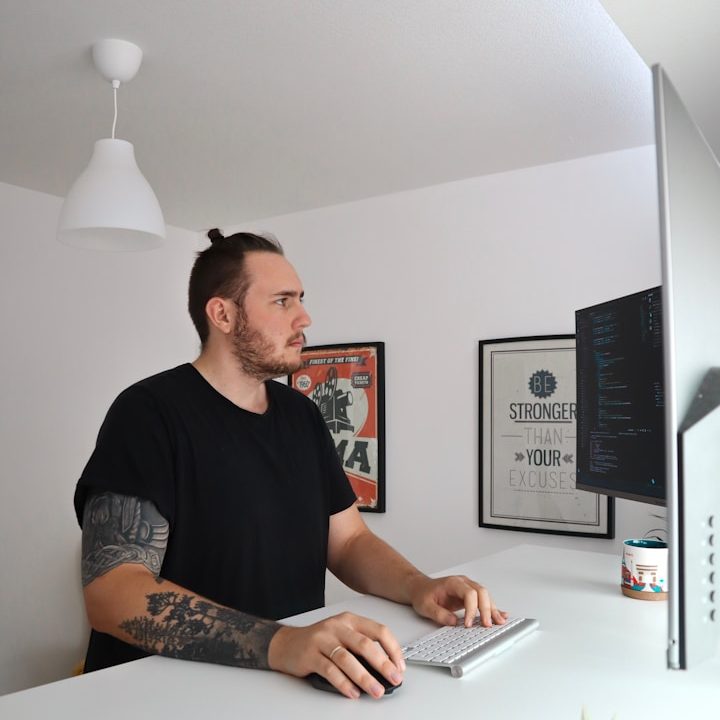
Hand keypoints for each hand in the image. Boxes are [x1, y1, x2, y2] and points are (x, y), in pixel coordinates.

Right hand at [267, 612, 404, 699]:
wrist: (286, 643)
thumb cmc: (319, 641)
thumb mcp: (342, 635)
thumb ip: (361, 646)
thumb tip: (386, 669)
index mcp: (350, 620)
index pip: (378, 631)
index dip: (393, 649)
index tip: (400, 666)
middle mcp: (337, 627)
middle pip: (365, 644)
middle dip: (383, 664)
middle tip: (394, 679)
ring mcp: (322, 639)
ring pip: (347, 659)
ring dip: (364, 677)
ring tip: (376, 691)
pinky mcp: (310, 655)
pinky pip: (329, 670)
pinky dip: (343, 683)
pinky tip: (352, 692)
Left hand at [407, 574, 508, 627]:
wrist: (420, 588)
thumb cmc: (423, 594)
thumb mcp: (425, 606)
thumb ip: (438, 614)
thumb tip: (453, 622)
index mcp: (453, 583)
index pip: (469, 593)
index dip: (471, 609)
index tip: (468, 624)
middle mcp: (463, 583)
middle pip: (481, 592)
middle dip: (487, 609)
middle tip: (487, 625)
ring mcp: (468, 588)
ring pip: (486, 596)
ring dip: (493, 609)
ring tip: (499, 622)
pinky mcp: (470, 595)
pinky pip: (484, 600)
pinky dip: (492, 608)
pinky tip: (500, 615)